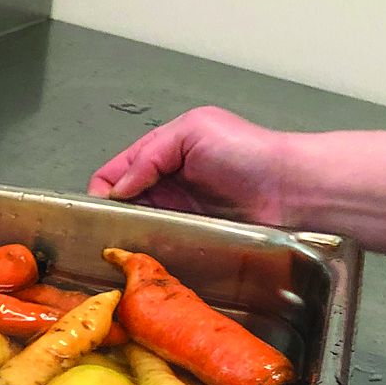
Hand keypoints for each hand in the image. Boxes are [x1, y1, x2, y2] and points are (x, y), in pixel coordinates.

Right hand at [88, 107, 292, 227]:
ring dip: (128, 233)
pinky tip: (144, 253)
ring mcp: (178, 211)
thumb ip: (150, 154)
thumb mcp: (192, 131)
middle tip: (104, 234)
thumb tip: (117, 189)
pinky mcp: (192, 235)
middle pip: (121, 201)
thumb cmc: (247, 152)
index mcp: (163, 150)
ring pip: (137, 224)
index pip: (115, 170)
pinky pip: (160, 242)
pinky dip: (149, 247)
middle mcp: (166, 181)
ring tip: (120, 247)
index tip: (96, 210)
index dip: (101, 189)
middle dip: (109, 214)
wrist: (289, 190)